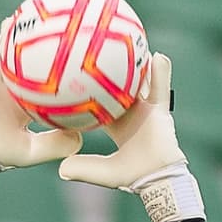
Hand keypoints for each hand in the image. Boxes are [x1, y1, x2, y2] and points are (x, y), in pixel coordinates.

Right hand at [0, 26, 81, 170]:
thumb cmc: (3, 156)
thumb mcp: (32, 152)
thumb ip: (55, 145)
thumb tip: (80, 138)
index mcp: (26, 102)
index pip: (43, 80)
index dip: (54, 66)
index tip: (66, 47)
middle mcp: (11, 90)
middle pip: (22, 62)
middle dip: (29, 43)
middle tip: (41, 23)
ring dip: (4, 39)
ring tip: (11, 20)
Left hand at [59, 52, 185, 189]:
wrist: (160, 181)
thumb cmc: (133, 177)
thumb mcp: (103, 172)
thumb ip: (83, 169)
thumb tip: (60, 170)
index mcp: (116, 124)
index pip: (98, 101)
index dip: (87, 89)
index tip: (75, 74)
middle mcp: (130, 112)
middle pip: (118, 84)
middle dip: (111, 66)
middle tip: (99, 45)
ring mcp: (146, 108)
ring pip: (140, 80)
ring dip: (136, 61)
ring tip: (130, 39)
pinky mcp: (161, 109)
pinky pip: (161, 87)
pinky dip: (160, 73)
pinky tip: (156, 55)